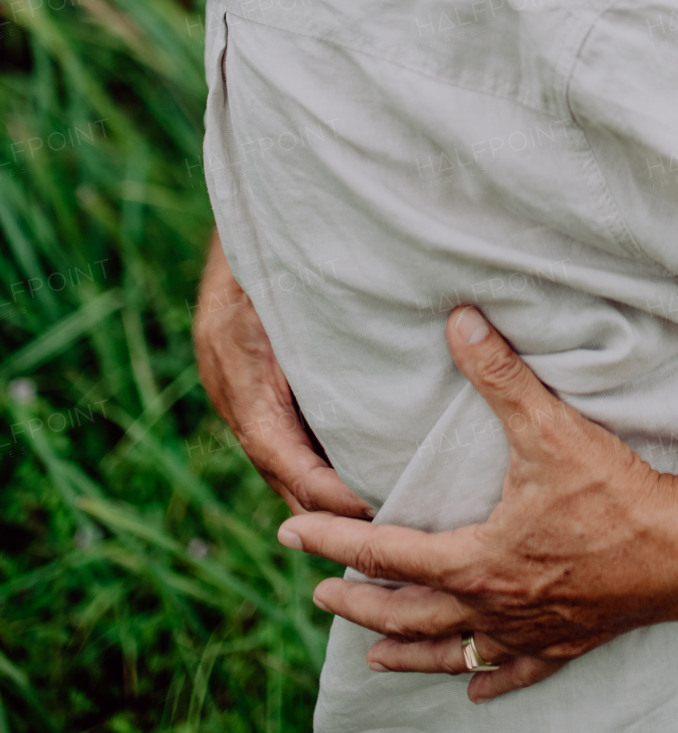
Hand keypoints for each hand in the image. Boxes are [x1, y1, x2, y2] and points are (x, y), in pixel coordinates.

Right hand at [194, 231, 371, 517]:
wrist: (250, 198)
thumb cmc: (277, 238)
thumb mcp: (299, 283)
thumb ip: (332, 329)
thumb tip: (388, 370)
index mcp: (240, 374)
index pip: (284, 459)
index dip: (329, 494)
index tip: (376, 513)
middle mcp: (234, 389)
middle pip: (284, 472)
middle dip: (332, 508)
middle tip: (389, 533)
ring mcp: (240, 386)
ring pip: (287, 457)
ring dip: (329, 487)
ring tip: (386, 514)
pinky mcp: (257, 379)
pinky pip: (289, 431)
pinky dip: (323, 455)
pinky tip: (367, 463)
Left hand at [278, 307, 677, 700]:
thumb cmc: (617, 492)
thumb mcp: (551, 428)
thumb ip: (501, 374)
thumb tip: (459, 321)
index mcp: (477, 559)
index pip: (385, 551)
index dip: (332, 541)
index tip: (290, 533)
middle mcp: (493, 604)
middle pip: (407, 613)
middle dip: (359, 604)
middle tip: (320, 597)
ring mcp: (530, 630)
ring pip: (451, 650)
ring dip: (408, 651)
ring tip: (373, 657)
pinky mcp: (567, 642)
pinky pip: (516, 669)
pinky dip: (489, 675)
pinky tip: (475, 683)